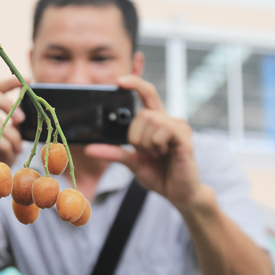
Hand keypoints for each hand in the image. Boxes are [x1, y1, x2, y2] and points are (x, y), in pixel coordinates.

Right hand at [0, 77, 24, 202]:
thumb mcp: (9, 138)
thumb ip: (14, 124)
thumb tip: (28, 110)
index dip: (10, 82)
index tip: (29, 81)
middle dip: (7, 103)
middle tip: (22, 118)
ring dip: (11, 136)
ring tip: (18, 149)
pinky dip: (3, 144)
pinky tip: (8, 154)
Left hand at [85, 75, 204, 208]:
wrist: (178, 193)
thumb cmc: (159, 174)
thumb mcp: (131, 162)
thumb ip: (113, 153)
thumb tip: (89, 149)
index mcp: (156, 122)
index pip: (146, 94)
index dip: (135, 83)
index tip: (119, 81)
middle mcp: (169, 119)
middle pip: (143, 112)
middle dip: (135, 135)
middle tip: (145, 151)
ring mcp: (178, 127)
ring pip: (151, 119)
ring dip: (146, 142)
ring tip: (156, 154)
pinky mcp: (184, 137)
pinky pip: (163, 129)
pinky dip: (156, 143)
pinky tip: (164, 153)